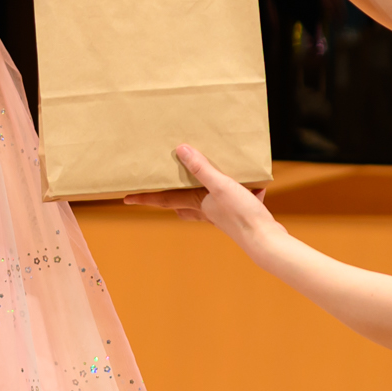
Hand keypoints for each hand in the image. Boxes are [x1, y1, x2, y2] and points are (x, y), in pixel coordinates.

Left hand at [124, 145, 278, 246]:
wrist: (265, 239)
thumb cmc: (241, 215)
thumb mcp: (221, 185)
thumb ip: (202, 168)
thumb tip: (181, 150)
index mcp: (196, 203)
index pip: (163, 200)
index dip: (144, 198)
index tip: (126, 199)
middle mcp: (205, 211)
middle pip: (180, 205)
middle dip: (168, 199)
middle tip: (159, 192)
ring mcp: (221, 215)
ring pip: (202, 205)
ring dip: (198, 196)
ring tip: (200, 183)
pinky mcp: (238, 215)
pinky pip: (231, 202)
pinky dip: (237, 193)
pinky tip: (254, 187)